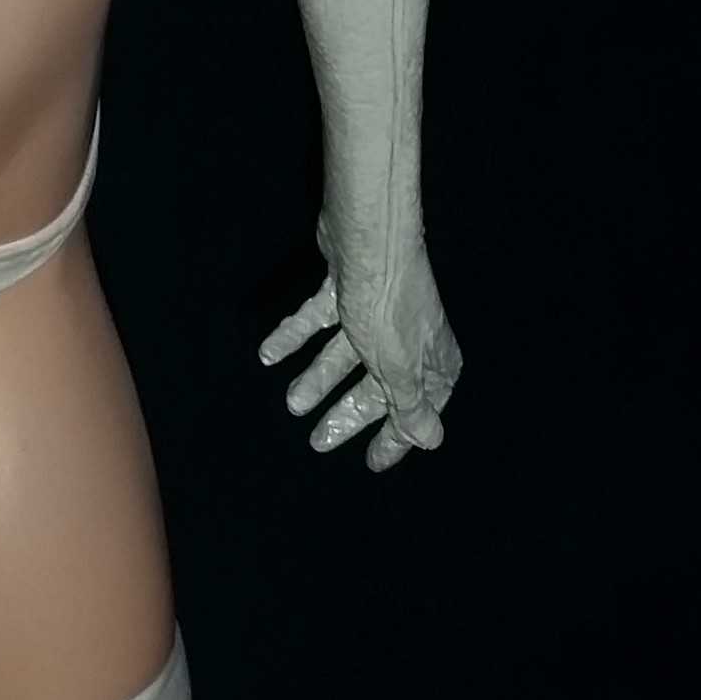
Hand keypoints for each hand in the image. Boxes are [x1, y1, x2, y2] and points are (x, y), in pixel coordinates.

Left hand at [258, 255, 459, 472]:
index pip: (416, 410)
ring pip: (344, 355)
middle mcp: (407, 337)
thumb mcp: (399, 368)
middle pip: (376, 385)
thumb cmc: (388, 307)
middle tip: (317, 440)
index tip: (372, 462)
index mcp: (430, 359)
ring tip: (291, 402)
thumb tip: (431, 440)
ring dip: (318, 378)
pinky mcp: (345, 288)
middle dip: (347, 413)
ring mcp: (374, 312)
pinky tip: (269, 355)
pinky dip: (294, 336)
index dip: (394, 437)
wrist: (368, 237)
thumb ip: (410, 406)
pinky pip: (319, 320)